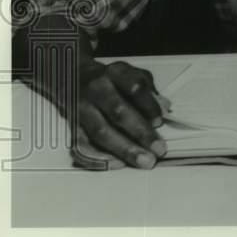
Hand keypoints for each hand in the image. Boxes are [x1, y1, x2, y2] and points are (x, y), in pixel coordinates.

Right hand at [35, 58, 168, 169]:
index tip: (159, 122)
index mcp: (115, 73)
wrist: (72, 76)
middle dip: (140, 133)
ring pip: (101, 131)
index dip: (148, 105)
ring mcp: (82, 107)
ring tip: (142, 160)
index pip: (134, 87)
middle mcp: (97, 89)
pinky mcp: (72, 124)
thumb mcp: (131, 74)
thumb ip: (148, 90)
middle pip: (118, 112)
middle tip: (158, 149)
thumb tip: (164, 108)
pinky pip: (82, 144)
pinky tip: (116, 163)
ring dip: (124, 149)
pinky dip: (98, 157)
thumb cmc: (109, 78)